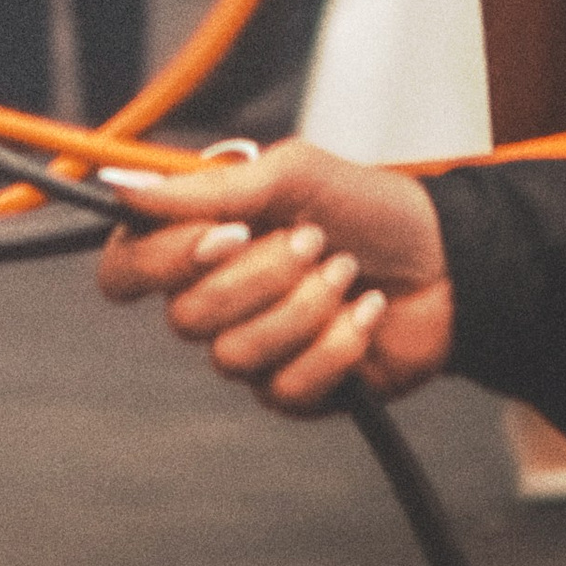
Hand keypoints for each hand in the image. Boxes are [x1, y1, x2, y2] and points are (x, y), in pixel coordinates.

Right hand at [96, 138, 454, 415]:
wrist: (447, 260)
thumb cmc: (365, 205)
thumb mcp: (289, 174)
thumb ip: (202, 189)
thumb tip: (117, 184)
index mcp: (196, 240)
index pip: (123, 269)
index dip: (164, 261)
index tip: (227, 233)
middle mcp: (211, 298)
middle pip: (184, 317)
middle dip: (261, 276)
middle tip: (312, 240)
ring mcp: (251, 349)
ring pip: (232, 357)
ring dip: (304, 309)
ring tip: (346, 273)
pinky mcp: (293, 391)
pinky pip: (284, 390)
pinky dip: (336, 345)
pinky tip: (365, 314)